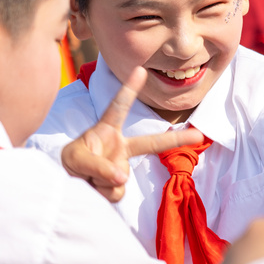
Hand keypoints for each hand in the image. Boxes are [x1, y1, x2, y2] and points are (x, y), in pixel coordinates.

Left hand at [61, 67, 203, 202]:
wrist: (65, 186)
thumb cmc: (70, 162)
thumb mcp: (74, 159)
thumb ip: (96, 165)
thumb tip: (121, 177)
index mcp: (107, 130)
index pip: (118, 107)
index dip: (129, 89)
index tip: (140, 70)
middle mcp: (119, 147)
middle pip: (150, 143)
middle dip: (176, 139)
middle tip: (198, 135)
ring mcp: (121, 167)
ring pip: (119, 177)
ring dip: (98, 180)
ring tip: (85, 178)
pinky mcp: (119, 187)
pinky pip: (115, 193)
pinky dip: (101, 194)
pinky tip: (93, 189)